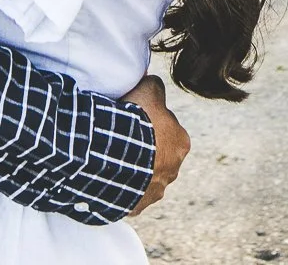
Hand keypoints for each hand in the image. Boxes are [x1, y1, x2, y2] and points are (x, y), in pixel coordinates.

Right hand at [120, 75, 189, 214]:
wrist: (117, 154)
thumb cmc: (136, 122)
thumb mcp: (148, 90)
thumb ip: (155, 86)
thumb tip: (154, 82)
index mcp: (180, 143)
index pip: (167, 129)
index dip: (149, 123)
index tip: (133, 120)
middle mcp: (173, 170)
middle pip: (157, 155)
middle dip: (143, 149)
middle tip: (121, 138)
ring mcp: (155, 190)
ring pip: (144, 177)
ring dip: (132, 169)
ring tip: (111, 157)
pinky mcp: (138, 205)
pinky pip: (128, 195)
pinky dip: (120, 187)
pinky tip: (108, 175)